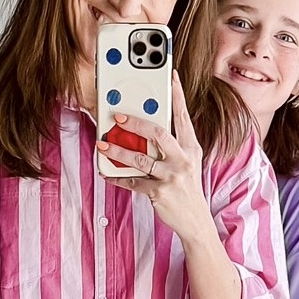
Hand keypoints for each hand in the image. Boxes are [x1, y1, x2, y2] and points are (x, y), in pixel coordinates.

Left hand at [98, 72, 210, 242]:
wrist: (196, 221)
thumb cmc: (188, 189)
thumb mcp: (187, 163)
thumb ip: (173, 146)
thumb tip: (147, 130)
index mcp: (190, 148)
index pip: (182, 116)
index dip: (176, 95)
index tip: (170, 76)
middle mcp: (183, 159)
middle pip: (157, 133)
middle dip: (135, 123)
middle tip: (117, 116)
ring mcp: (172, 176)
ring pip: (140, 158)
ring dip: (118, 151)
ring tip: (103, 145)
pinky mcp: (160, 192)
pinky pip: (133, 182)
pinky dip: (118, 177)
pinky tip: (107, 173)